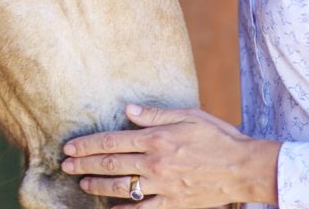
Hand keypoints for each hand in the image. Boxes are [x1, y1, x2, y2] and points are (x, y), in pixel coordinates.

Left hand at [61, 104, 279, 207]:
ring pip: (121, 187)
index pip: (113, 141)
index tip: (71, 147)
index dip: (88, 145)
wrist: (243, 168)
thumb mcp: (188, 115)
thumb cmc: (218, 137)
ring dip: (97, 185)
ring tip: (82, 182)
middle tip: (65, 165)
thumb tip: (127, 110)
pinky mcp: (172, 203)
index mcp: (157, 139)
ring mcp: (162, 186)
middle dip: (85, 164)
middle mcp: (155, 163)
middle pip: (111, 164)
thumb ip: (155, 115)